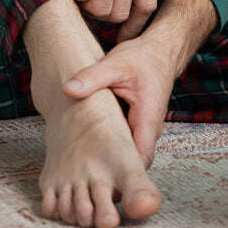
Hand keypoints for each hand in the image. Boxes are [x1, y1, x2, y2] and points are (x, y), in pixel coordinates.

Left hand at [62, 33, 172, 165]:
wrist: (159, 51)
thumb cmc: (143, 59)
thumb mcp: (115, 64)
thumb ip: (92, 77)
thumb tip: (68, 89)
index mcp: (147, 118)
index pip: (140, 160)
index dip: (123, 173)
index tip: (99, 176)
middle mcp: (150, 129)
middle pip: (132, 161)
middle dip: (109, 168)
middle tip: (80, 169)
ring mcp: (144, 128)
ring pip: (127, 151)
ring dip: (108, 153)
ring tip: (80, 155)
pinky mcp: (138, 125)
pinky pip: (125, 140)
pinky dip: (109, 141)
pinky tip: (89, 139)